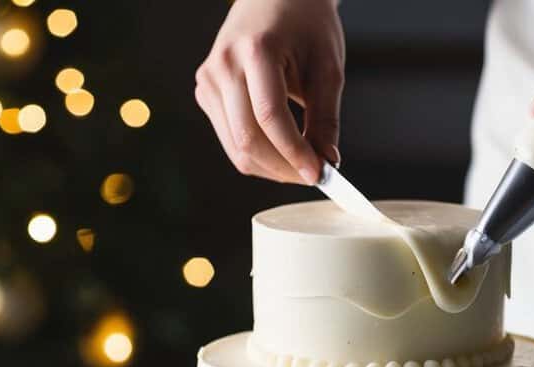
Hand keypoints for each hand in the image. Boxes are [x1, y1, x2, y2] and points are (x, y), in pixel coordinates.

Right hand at [195, 0, 344, 184]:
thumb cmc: (305, 24)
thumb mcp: (327, 68)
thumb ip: (326, 119)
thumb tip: (326, 162)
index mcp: (256, 50)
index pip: (269, 117)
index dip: (294, 153)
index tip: (319, 175)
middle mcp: (224, 65)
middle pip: (248, 140)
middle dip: (284, 168)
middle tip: (314, 174)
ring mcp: (209, 80)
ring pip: (237, 148)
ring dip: (272, 167)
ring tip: (301, 164)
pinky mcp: (206, 93)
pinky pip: (231, 140)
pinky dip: (258, 156)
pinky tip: (281, 152)